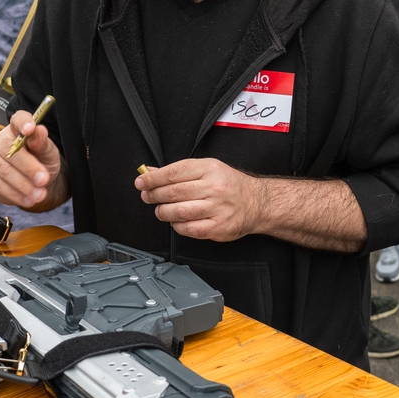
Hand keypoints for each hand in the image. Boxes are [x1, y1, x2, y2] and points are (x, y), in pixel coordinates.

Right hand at [0, 109, 63, 208]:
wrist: (36, 183)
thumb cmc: (42, 162)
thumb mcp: (48, 153)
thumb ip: (42, 143)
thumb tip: (39, 130)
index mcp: (17, 129)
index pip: (18, 119)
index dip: (23, 122)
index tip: (31, 128)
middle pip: (8, 151)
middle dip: (28, 168)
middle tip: (43, 180)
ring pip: (2, 171)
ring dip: (22, 186)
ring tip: (38, 195)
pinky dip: (13, 194)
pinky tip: (26, 199)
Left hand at [136, 158, 264, 241]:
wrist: (256, 202)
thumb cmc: (230, 185)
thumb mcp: (208, 168)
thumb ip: (179, 171)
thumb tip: (151, 172)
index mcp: (210, 169)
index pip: (173, 172)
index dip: (153, 179)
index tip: (141, 182)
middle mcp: (214, 188)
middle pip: (173, 192)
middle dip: (154, 195)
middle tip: (147, 196)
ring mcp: (216, 208)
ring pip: (178, 212)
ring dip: (163, 212)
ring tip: (161, 210)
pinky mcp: (217, 227)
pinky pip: (188, 229)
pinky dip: (177, 226)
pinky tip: (177, 221)